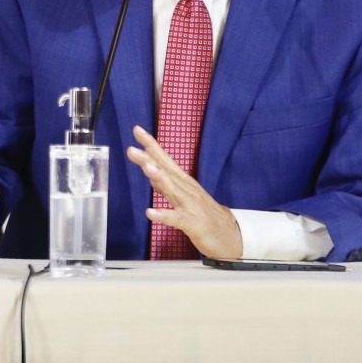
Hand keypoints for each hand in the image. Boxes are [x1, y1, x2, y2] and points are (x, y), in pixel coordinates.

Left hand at [125, 126, 242, 258]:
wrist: (229, 233)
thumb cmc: (202, 213)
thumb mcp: (182, 194)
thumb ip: (164, 182)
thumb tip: (149, 168)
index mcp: (182, 181)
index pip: (164, 159)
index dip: (151, 145)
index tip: (137, 129)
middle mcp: (185, 189)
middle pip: (166, 171)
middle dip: (149, 159)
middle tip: (132, 149)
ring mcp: (190, 205)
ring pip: (173, 189)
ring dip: (159, 177)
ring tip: (146, 167)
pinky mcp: (192, 223)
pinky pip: (177, 219)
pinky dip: (164, 215)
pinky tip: (150, 212)